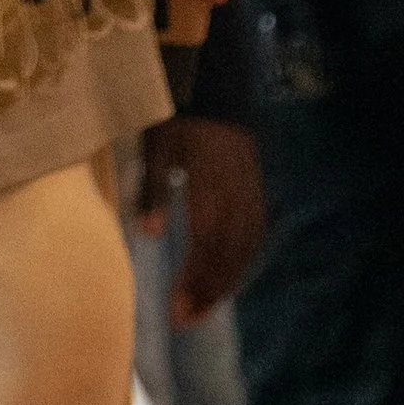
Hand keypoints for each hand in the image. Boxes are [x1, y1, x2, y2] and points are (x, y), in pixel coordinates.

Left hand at [136, 117, 265, 324]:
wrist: (215, 83)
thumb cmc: (178, 114)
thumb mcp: (157, 145)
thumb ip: (154, 188)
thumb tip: (148, 234)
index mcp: (211, 186)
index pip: (206, 245)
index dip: (194, 281)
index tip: (177, 311)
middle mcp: (236, 195)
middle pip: (228, 254)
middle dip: (208, 290)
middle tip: (187, 321)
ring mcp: (250, 192)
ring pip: (245, 247)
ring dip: (226, 281)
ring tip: (205, 308)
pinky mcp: (254, 187)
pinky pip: (255, 233)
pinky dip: (242, 260)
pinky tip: (228, 274)